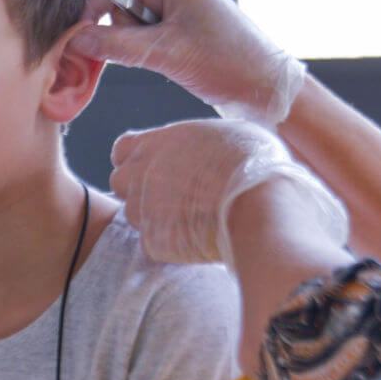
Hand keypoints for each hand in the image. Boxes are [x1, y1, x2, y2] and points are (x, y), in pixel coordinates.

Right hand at [69, 0, 306, 126]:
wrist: (268, 90)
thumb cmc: (226, 64)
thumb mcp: (165, 54)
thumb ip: (116, 45)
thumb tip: (77, 39)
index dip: (95, 9)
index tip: (85, 39)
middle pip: (123, 1)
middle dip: (122, 30)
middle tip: (148, 52)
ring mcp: (185, 9)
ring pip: (136, 22)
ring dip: (138, 44)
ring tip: (166, 60)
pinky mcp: (189, 30)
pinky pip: (153, 34)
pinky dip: (151, 50)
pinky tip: (170, 63)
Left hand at [109, 118, 348, 268]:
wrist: (260, 205)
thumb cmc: (255, 164)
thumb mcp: (231, 133)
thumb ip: (204, 142)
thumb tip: (213, 147)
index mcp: (158, 142)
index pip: (122, 149)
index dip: (137, 160)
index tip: (158, 168)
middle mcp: (142, 173)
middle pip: (120, 183)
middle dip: (140, 190)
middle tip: (174, 197)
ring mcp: (144, 209)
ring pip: (135, 216)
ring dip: (154, 218)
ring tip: (190, 220)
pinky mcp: (153, 242)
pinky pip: (154, 244)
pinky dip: (170, 245)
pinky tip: (197, 240)